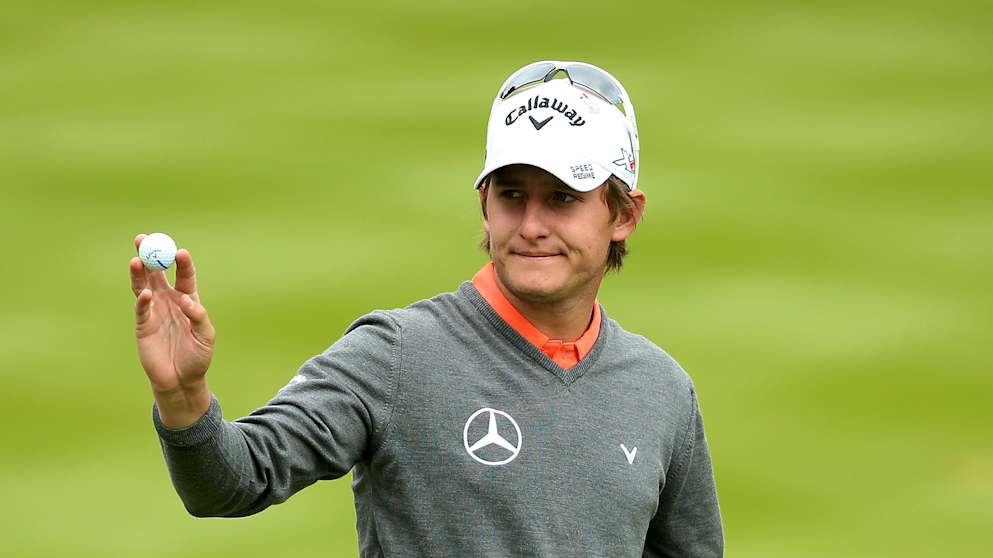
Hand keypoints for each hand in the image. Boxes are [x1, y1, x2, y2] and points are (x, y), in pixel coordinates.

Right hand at [130, 234, 214, 423]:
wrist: (181, 381)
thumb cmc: (198, 358)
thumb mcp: (206, 336)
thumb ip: (199, 317)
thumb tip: (187, 301)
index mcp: (188, 300)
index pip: (184, 276)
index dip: (182, 263)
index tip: (180, 252)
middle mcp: (169, 301)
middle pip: (157, 273)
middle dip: (151, 256)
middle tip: (144, 239)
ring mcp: (154, 311)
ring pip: (143, 286)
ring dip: (139, 272)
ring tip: (137, 259)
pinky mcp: (143, 325)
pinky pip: (140, 308)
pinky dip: (141, 300)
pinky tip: (145, 294)